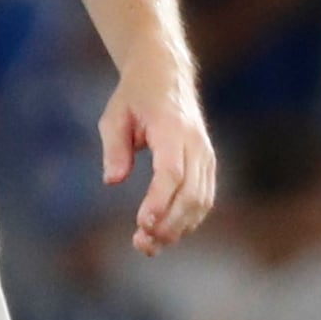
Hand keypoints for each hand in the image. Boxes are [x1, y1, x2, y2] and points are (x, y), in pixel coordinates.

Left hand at [99, 65, 217, 255]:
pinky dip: (188, 220)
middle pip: (190, 193)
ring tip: (149, 244)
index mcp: (172, 129)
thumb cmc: (136, 96)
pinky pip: (204, 198)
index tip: (141, 223)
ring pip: (201, 201)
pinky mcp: (207, 164)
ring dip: (178, 228)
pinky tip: (166, 232)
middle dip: (168, 223)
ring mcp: (205, 154)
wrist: (166, 75)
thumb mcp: (114, 115)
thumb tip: (113, 181)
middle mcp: (195, 143)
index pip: (171, 172)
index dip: (159, 202)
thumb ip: (114, 148)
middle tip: (141, 242)